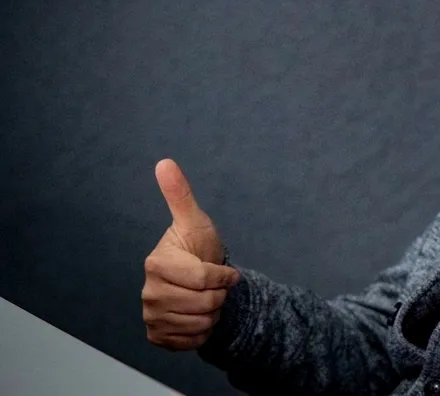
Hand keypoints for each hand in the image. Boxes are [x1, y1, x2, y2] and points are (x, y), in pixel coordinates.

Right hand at [142, 159, 239, 349]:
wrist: (199, 280)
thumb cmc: (197, 246)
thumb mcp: (194, 220)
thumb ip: (180, 194)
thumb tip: (164, 162)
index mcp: (157, 264)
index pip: (203, 279)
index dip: (223, 277)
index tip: (228, 272)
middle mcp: (149, 292)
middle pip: (204, 304)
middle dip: (220, 295)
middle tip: (215, 285)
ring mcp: (151, 316)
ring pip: (201, 323)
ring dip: (214, 313)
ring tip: (207, 298)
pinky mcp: (157, 336)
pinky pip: (192, 341)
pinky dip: (204, 331)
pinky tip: (199, 315)